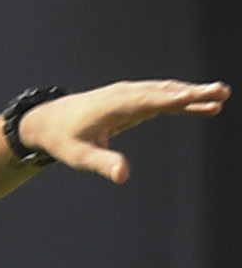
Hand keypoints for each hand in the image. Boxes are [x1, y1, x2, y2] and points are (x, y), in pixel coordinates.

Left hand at [20, 79, 229, 181]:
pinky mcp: (132, 99)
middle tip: (221, 92)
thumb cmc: (64, 141)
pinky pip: (161, 97)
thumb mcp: (79, 156)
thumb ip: (103, 164)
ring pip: (165, 92)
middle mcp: (125, 95)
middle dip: (192, 92)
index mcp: (114, 106)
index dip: (174, 98)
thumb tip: (123, 176)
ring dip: (192, 94)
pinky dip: (181, 99)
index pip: (150, 100)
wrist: (47, 121)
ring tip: (220, 98)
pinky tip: (203, 105)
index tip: (196, 96)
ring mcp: (129, 94)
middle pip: (163, 92)